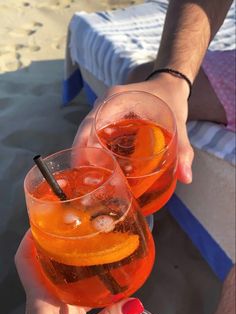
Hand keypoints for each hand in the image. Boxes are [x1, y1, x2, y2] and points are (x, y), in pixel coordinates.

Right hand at [73, 75, 193, 183]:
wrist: (169, 84)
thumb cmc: (171, 99)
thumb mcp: (178, 123)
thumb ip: (183, 149)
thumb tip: (186, 178)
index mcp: (116, 99)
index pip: (91, 122)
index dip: (83, 144)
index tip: (83, 165)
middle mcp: (105, 104)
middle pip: (85, 131)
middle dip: (81, 155)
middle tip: (85, 180)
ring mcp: (104, 112)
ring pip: (87, 135)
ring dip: (85, 155)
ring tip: (88, 180)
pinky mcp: (107, 120)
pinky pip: (95, 136)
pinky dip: (93, 152)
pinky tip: (98, 170)